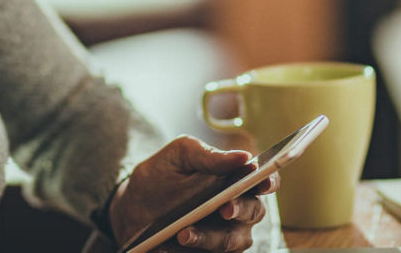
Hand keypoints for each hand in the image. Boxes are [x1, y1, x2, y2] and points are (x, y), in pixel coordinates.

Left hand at [111, 137, 278, 252]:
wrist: (132, 206)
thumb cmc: (162, 175)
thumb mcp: (178, 156)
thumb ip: (208, 156)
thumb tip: (244, 157)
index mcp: (236, 180)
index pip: (264, 180)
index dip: (269, 181)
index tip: (262, 181)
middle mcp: (237, 210)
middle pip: (253, 212)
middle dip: (240, 210)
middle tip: (224, 208)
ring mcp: (224, 236)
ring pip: (232, 242)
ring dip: (210, 238)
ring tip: (183, 234)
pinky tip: (166, 248)